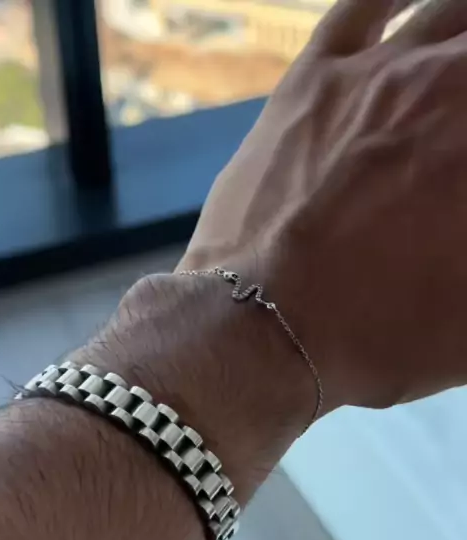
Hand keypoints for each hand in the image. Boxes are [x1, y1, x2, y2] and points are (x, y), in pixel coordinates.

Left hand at [181, 0, 466, 411]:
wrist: (266, 328)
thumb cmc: (380, 334)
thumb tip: (466, 217)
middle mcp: (446, 88)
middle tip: (460, 140)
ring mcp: (379, 72)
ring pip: (447, 12)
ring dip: (464, 33)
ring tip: (459, 62)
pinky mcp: (314, 78)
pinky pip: (364, 4)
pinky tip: (412, 2)